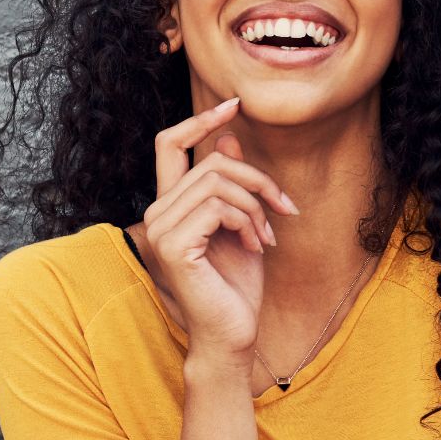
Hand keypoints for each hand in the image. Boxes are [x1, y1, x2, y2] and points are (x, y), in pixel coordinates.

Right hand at [140, 97, 299, 358]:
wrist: (232, 335)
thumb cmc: (235, 287)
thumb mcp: (241, 226)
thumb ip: (231, 186)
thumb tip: (228, 139)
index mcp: (169, 206)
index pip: (170, 144)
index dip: (200, 120)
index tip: (235, 104)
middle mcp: (157, 214)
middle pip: (211, 162)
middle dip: (257, 180)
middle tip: (283, 209)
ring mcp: (160, 230)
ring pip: (218, 182)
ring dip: (256, 205)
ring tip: (267, 235)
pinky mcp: (174, 246)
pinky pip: (218, 207)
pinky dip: (248, 221)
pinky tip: (257, 246)